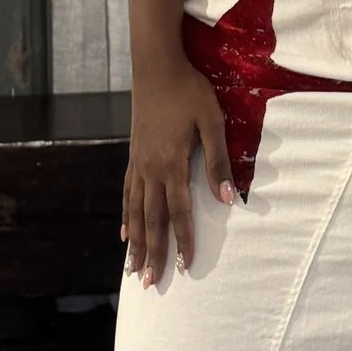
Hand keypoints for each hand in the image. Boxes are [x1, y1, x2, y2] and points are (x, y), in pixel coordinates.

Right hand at [124, 63, 234, 285]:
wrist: (156, 66)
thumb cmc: (189, 91)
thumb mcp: (212, 122)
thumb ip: (218, 161)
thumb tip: (226, 199)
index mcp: (171, 164)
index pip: (179, 212)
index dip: (183, 241)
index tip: (185, 267)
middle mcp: (150, 170)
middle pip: (151, 220)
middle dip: (153, 254)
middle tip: (151, 284)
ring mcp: (139, 164)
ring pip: (135, 212)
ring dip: (136, 243)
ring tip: (134, 270)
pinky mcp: (134, 157)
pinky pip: (127, 194)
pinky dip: (126, 217)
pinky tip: (124, 233)